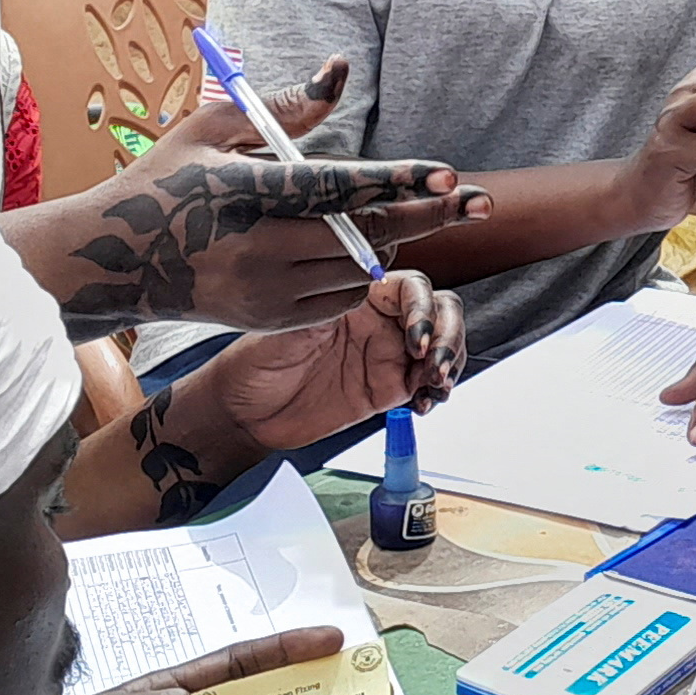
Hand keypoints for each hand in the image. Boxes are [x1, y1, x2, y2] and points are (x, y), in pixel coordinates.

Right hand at [99, 69, 487, 330]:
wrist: (118, 262)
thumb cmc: (166, 181)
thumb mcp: (214, 130)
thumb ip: (285, 106)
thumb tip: (340, 68)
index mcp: (247, 191)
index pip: (338, 186)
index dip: (398, 180)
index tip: (447, 174)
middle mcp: (260, 247)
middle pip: (364, 234)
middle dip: (428, 216)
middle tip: (479, 202)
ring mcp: (266, 290)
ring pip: (358, 268)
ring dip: (391, 241)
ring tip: (415, 215)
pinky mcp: (270, 319)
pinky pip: (341, 298)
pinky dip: (360, 272)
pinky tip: (362, 248)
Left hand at [185, 272, 468, 449]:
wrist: (244, 411)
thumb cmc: (255, 360)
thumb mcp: (289, 327)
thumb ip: (330, 304)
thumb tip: (368, 283)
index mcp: (358, 292)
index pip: (412, 286)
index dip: (423, 309)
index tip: (414, 340)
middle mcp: (379, 318)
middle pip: (440, 312)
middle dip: (447, 336)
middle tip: (432, 367)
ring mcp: (388, 353)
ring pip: (443, 345)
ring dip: (451, 362)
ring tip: (435, 387)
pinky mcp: (388, 388)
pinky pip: (429, 383)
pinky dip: (438, 392)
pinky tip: (425, 404)